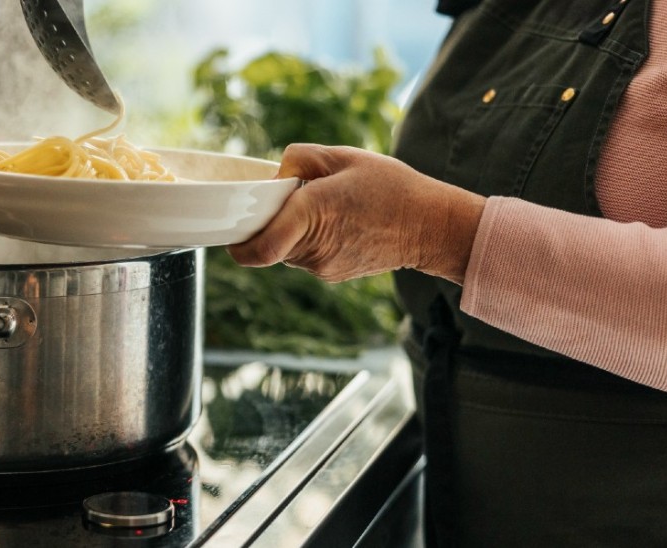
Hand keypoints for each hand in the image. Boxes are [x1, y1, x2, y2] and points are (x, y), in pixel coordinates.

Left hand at [226, 144, 485, 284]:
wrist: (432, 227)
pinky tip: (340, 223)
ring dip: (292, 231)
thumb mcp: (345, 156)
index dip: (237, 244)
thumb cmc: (392, 187)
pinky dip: (312, 240)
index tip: (234, 230)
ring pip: (286, 250)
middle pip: (267, 243)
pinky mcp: (334, 275)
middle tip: (291, 199)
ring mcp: (323, 266)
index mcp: (311, 213)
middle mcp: (312, 247)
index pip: (256, 248)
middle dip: (269, 222)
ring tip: (326, 208)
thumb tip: (276, 175)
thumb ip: (301, 158)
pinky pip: (307, 257)